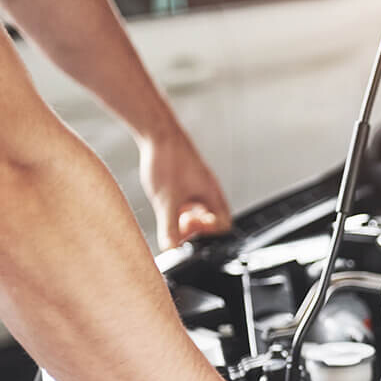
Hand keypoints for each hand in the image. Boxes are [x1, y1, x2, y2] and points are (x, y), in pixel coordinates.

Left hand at [139, 129, 230, 249]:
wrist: (157, 132)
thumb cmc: (167, 160)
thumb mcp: (166, 201)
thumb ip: (169, 228)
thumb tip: (171, 248)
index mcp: (212, 195)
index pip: (223, 225)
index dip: (207, 232)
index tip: (189, 228)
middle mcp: (208, 190)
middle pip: (212, 219)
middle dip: (195, 227)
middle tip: (178, 224)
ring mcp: (198, 184)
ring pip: (199, 209)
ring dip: (186, 217)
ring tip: (170, 212)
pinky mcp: (187, 178)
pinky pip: (189, 199)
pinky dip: (179, 205)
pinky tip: (164, 200)